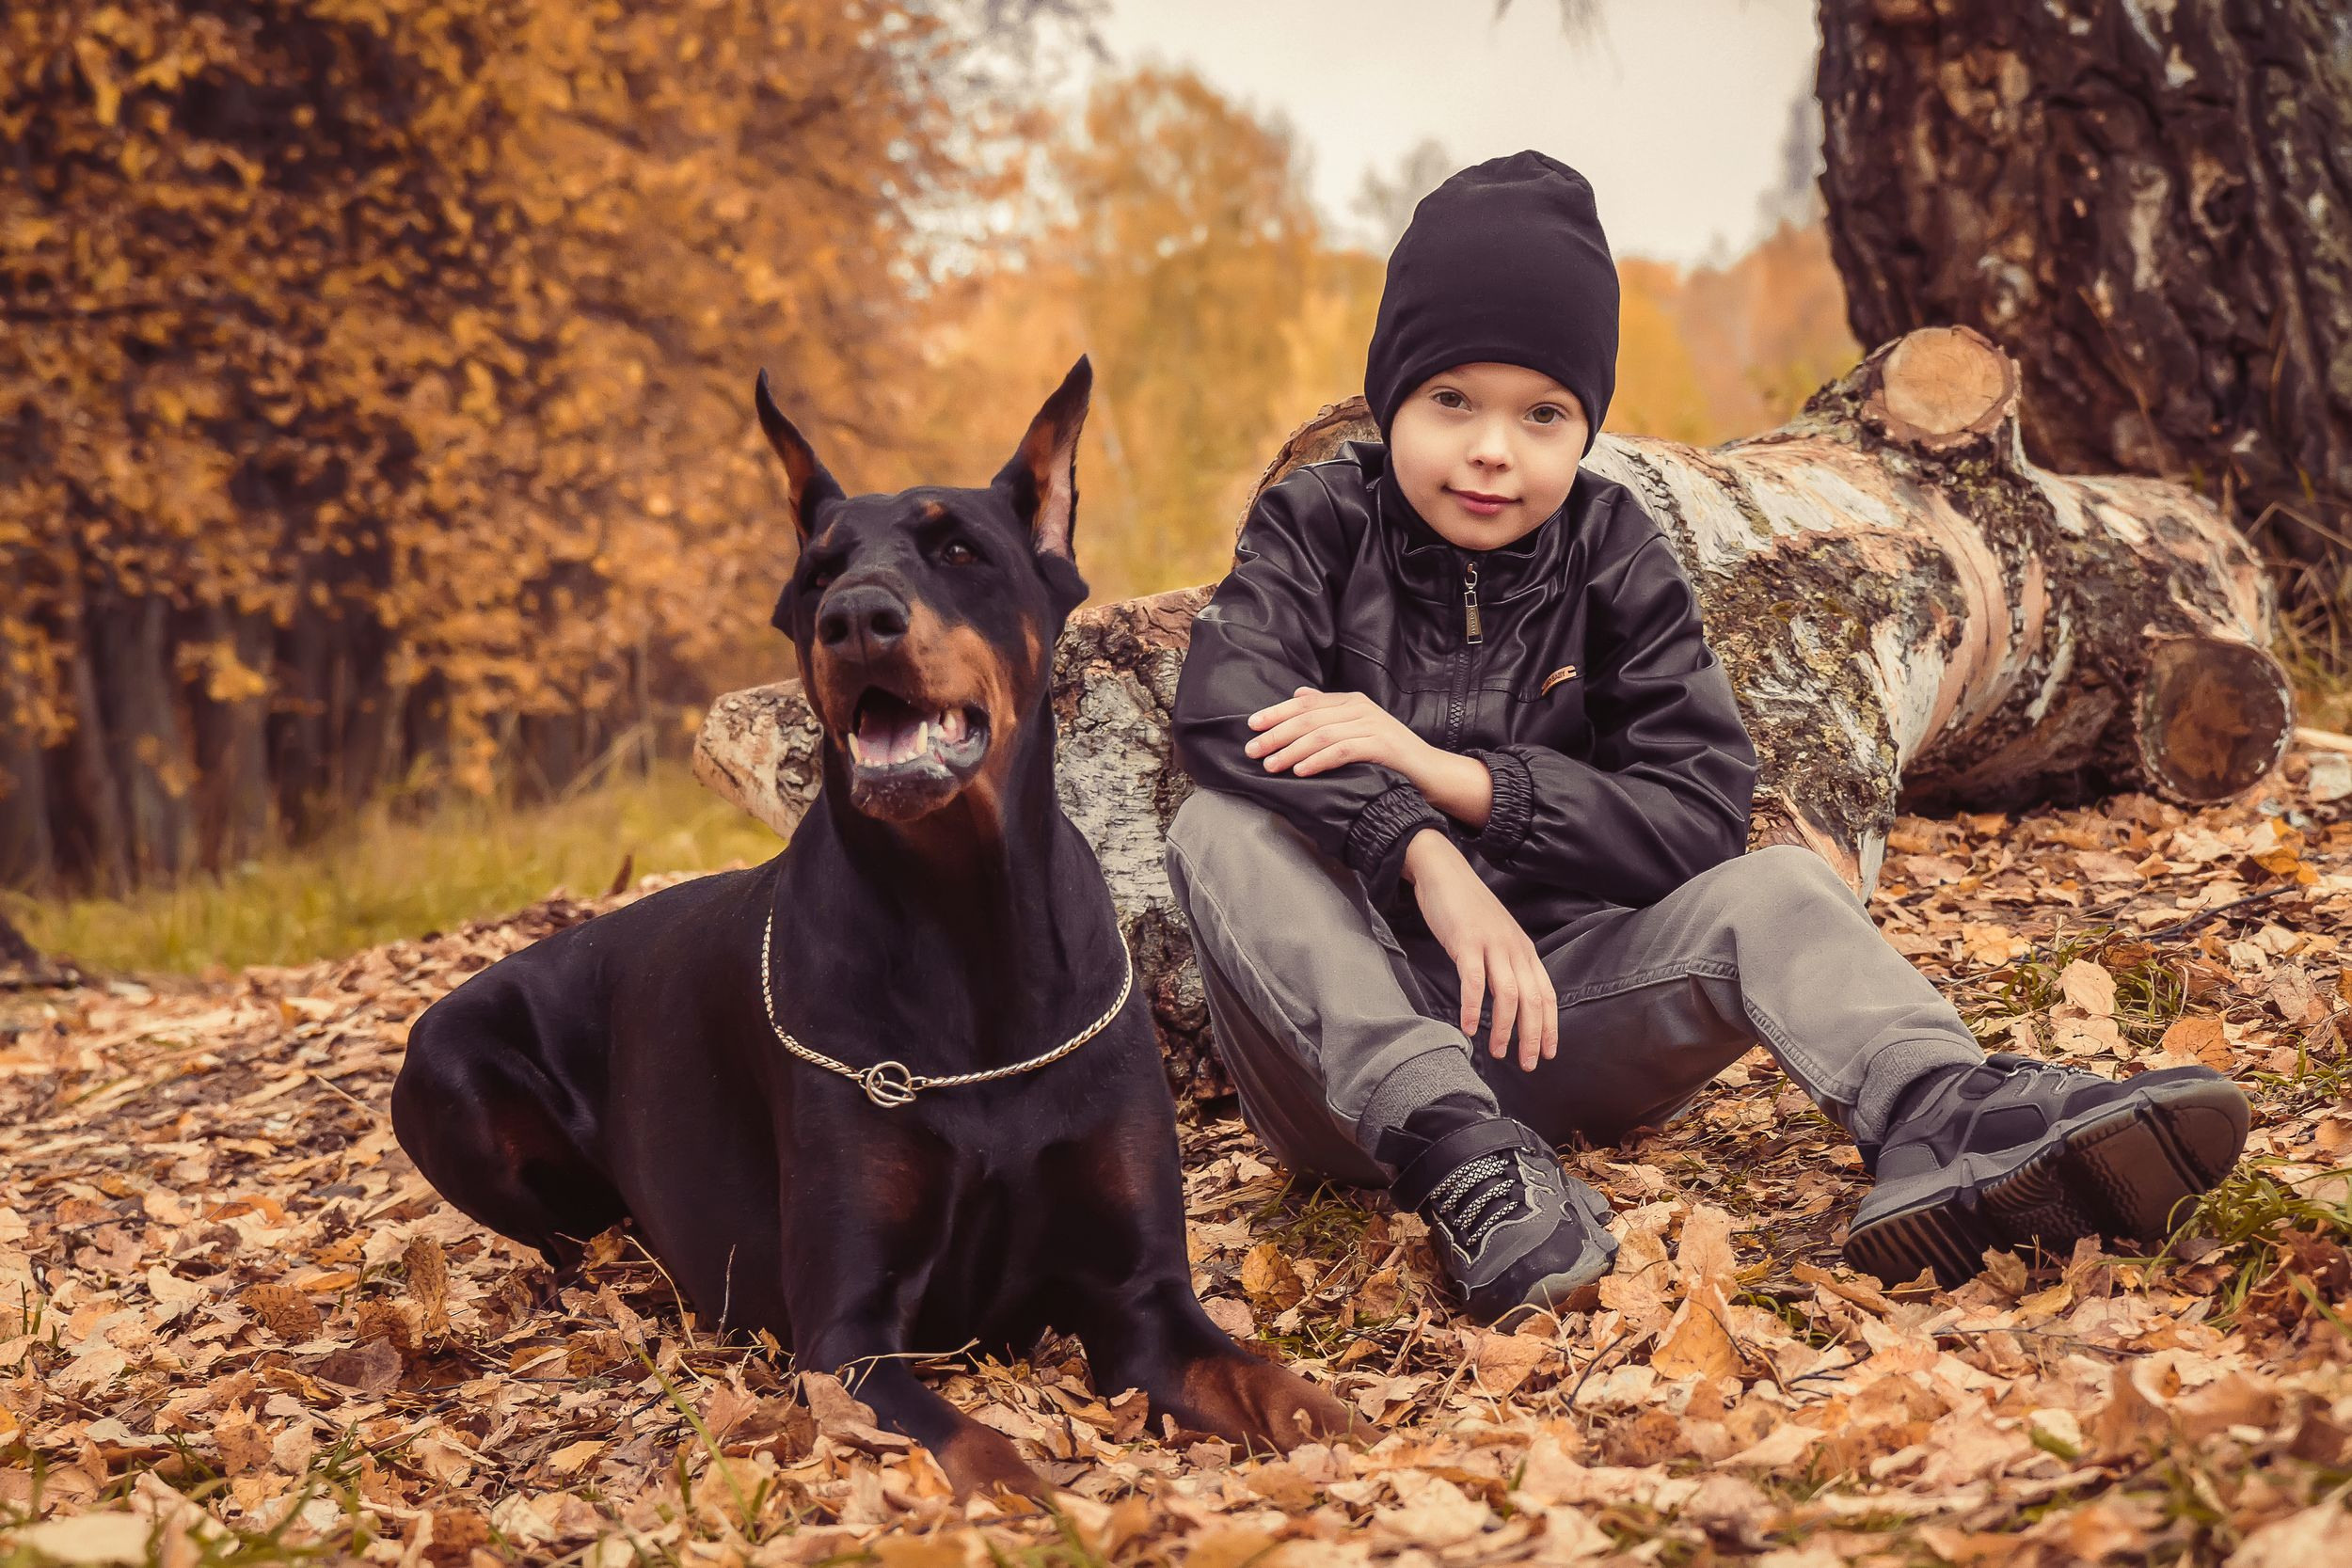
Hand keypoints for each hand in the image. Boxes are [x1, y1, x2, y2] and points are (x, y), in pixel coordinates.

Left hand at [1245, 687, 1432, 778]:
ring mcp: (1372, 725)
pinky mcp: (1382, 745)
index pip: (1305, 703)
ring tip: (1271, 765)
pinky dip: (1318, 760)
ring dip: (1291, 751)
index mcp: (1350, 701)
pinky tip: (1301, 770)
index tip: (1251, 725)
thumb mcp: (1357, 728)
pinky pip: (1342, 751)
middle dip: (1276, 734)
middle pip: (1308, 718)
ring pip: (1321, 734)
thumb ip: (1329, 712)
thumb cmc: (1389, 754)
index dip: (1276, 713)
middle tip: (1252, 750)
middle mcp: (1360, 708)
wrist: (1430, 770)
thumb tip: (1299, 694)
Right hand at [1403, 831, 1557, 1072]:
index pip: (1546, 994)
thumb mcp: (1496, 935)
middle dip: (1532, 1035)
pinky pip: (1473, 980)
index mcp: (1524, 949)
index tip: (1547, 1054)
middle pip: (1532, 999)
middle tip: (1527, 1065)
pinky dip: (1473, 1007)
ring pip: (1508, 994)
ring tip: (1498, 1052)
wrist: (1444, 871)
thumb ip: (1505, 963)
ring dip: (1505, 1027)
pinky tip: (1469, 1027)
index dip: (1549, 1026)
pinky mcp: (1466, 941)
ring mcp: (1491, 944)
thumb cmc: (1467, 908)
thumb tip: (1509, 998)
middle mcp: (1514, 948)